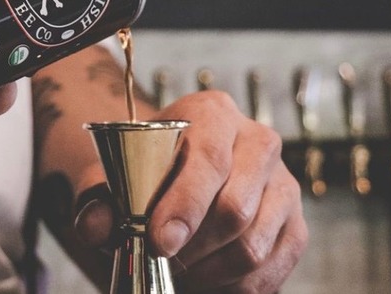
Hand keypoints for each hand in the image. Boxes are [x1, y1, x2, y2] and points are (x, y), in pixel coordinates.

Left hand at [75, 90, 307, 292]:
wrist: (171, 174)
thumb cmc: (144, 171)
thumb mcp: (113, 175)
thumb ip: (99, 199)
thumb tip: (94, 227)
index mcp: (212, 114)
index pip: (209, 159)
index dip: (185, 205)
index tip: (160, 242)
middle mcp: (257, 141)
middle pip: (236, 208)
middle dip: (193, 247)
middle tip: (163, 261)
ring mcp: (282, 183)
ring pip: (255, 244)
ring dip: (211, 271)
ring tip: (179, 270)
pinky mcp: (295, 222)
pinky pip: (274, 267)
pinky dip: (237, 286)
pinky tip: (206, 279)